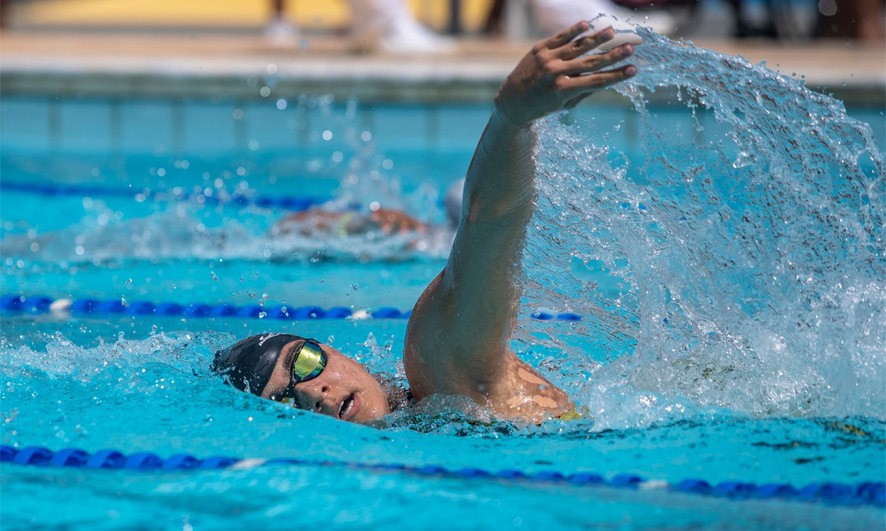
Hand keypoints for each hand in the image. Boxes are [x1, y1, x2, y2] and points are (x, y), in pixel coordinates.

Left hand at [495, 21, 636, 126]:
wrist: (512, 102)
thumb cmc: (542, 106)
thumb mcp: (564, 104)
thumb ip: (584, 90)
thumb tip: (608, 78)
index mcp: (563, 90)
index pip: (596, 81)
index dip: (616, 75)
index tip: (634, 69)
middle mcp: (555, 73)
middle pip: (591, 62)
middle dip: (613, 55)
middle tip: (631, 48)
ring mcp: (547, 59)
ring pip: (577, 46)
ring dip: (596, 38)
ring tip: (613, 31)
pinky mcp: (539, 49)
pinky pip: (559, 37)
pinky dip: (573, 31)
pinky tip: (587, 24)